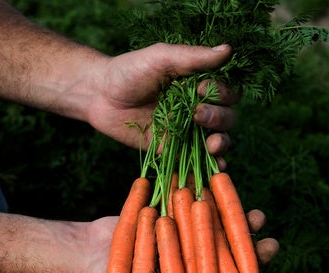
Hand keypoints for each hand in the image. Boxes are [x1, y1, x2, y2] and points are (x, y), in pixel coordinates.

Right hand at [80, 209, 278, 272]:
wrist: (88, 253)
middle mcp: (193, 269)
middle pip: (228, 265)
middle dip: (253, 257)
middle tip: (273, 246)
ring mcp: (187, 243)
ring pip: (219, 236)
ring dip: (240, 227)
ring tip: (260, 217)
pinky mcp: (178, 220)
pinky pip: (199, 213)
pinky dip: (215, 205)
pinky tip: (231, 195)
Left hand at [87, 43, 238, 165]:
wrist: (101, 96)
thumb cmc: (130, 71)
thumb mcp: (162, 58)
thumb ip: (193, 57)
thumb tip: (228, 50)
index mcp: (198, 86)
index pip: (228, 94)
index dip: (222, 95)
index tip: (200, 89)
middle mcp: (197, 108)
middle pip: (227, 118)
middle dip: (219, 118)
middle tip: (197, 114)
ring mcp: (186, 131)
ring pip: (218, 139)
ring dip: (221, 143)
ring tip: (212, 144)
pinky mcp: (172, 149)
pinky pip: (196, 159)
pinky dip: (210, 164)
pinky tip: (215, 166)